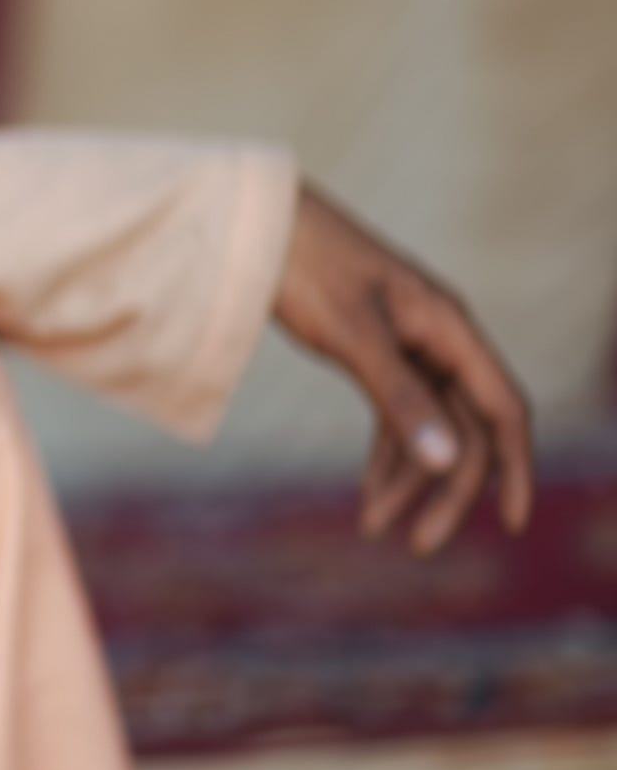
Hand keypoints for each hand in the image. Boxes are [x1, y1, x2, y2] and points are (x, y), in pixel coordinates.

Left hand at [274, 185, 533, 552]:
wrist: (256, 223)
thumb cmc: (305, 266)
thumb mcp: (352, 334)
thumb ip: (398, 395)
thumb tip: (448, 463)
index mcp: (449, 328)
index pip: (503, 409)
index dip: (514, 467)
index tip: (512, 524)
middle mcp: (438, 338)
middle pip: (463, 428)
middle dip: (445, 489)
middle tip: (417, 546)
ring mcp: (406, 345)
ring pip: (426, 426)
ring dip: (406, 478)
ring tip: (371, 526)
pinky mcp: (372, 351)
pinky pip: (394, 412)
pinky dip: (383, 453)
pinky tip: (368, 493)